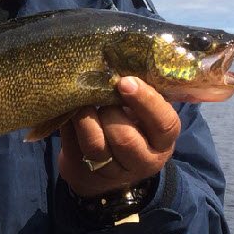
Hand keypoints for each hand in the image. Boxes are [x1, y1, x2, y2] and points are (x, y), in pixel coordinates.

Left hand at [59, 76, 180, 196]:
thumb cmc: (129, 124)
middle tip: (100, 94)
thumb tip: (121, 63)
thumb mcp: (143, 113)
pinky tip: (69, 110)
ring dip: (85, 118)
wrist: (109, 164)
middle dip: (108, 111)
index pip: (164, 123)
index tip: (125, 81)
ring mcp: (114, 170)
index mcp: (163, 140)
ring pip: (96, 144)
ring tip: (82, 102)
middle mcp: (143, 159)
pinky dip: (70, 124)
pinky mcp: (88, 170)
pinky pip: (74, 146)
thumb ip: (139, 94)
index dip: (145, 101)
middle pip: (124, 137)